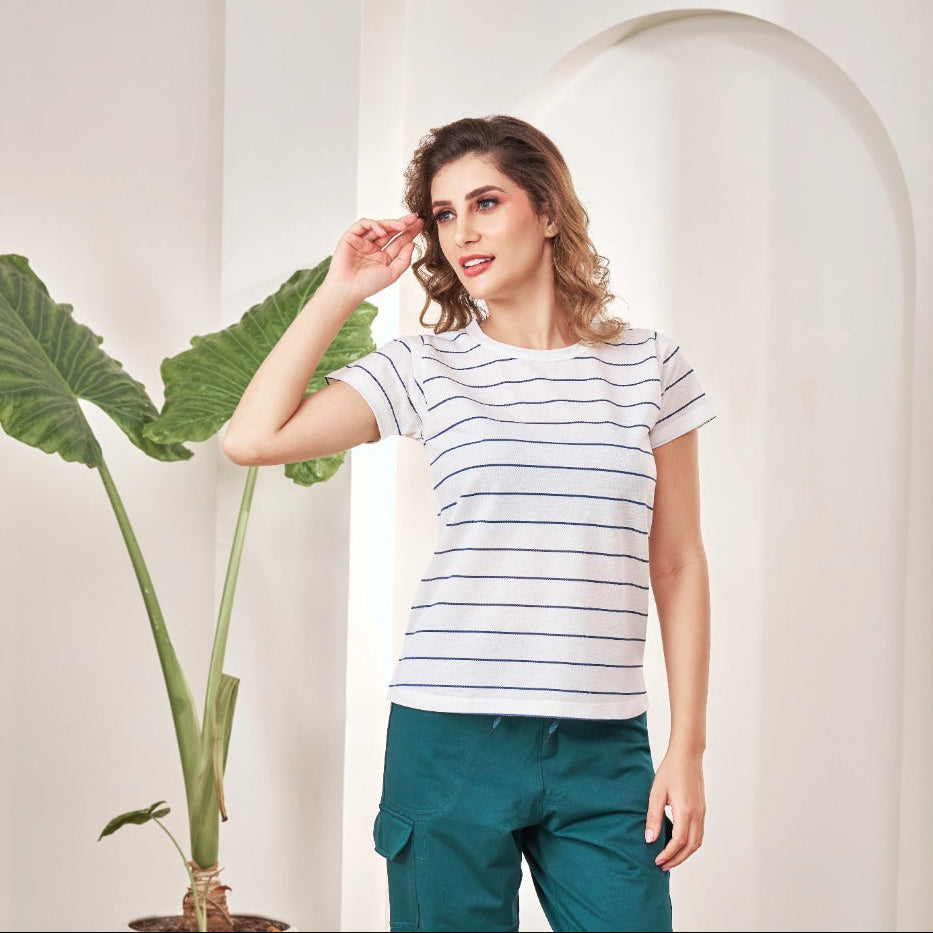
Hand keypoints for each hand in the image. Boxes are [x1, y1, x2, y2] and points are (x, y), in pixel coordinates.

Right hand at [324, 212, 423, 302]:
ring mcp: (363, 241)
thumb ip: (404, 259)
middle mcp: (374, 248)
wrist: (348, 288)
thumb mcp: (393, 273)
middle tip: (414, 218)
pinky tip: (382, 230)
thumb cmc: (368, 285)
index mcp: (384, 258)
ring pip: (379, 226)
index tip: (420, 224)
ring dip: (391, 223)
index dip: (410, 232)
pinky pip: (363, 225)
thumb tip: (412, 243)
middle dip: (403, 223)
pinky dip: (374, 224)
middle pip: (391, 231)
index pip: (399, 241)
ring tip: (402, 225)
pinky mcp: (352, 236)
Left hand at [645, 746, 705, 870]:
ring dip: (685, 853)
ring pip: (697, 841)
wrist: (687, 755)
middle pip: (691, 846)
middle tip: (662, 865)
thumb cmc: (670, 771)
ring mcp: (702, 812)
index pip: (678, 841)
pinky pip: (699, 833)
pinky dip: (690, 843)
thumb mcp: (656, 793)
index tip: (657, 861)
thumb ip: (653, 817)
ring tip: (670, 857)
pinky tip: (677, 842)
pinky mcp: (702, 809)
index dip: (668, 854)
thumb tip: (649, 839)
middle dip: (677, 859)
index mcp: (685, 811)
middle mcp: (697, 814)